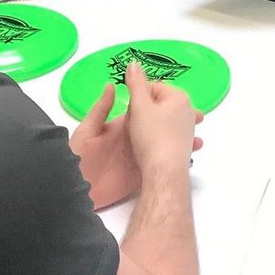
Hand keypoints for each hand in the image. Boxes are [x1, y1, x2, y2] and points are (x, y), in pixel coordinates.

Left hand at [70, 81, 203, 209]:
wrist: (74, 190)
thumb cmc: (78, 157)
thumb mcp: (87, 130)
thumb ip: (101, 109)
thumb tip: (112, 84)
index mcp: (121, 126)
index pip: (144, 111)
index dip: (160, 104)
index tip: (180, 98)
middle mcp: (133, 140)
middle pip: (159, 128)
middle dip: (178, 123)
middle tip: (199, 117)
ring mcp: (138, 158)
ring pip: (163, 146)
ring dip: (181, 142)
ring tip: (200, 139)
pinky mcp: (139, 175)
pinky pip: (159, 164)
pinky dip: (175, 161)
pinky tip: (190, 158)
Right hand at [122, 61, 203, 178]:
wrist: (164, 171)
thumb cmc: (151, 136)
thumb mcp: (139, 106)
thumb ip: (136, 83)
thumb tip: (134, 63)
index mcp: (179, 96)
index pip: (152, 88)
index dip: (137, 100)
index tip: (131, 113)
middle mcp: (189, 110)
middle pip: (158, 104)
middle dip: (144, 113)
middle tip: (135, 127)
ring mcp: (189, 129)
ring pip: (163, 120)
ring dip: (151, 127)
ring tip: (142, 140)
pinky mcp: (186, 145)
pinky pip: (169, 136)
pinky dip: (160, 139)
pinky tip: (152, 148)